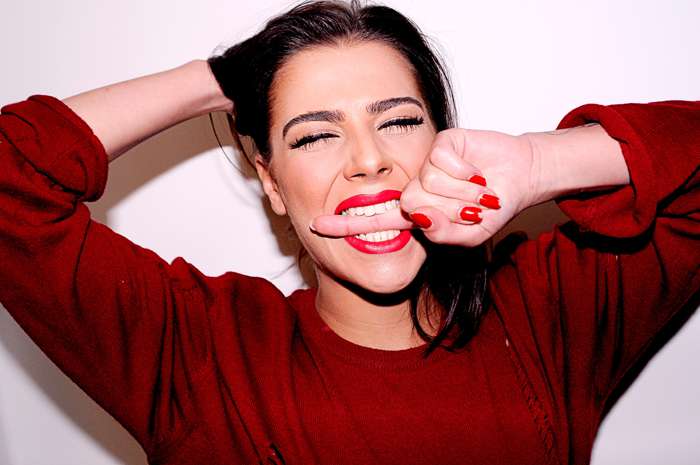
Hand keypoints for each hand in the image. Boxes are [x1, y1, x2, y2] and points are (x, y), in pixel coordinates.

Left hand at [311, 128, 541, 246]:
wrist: (518, 177)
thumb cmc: (491, 209)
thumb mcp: (469, 235)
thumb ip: (443, 234)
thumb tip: (417, 216)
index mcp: (416, 213)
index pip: (376, 222)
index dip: (345, 225)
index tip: (316, 226)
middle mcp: (415, 187)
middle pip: (411, 204)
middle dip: (449, 211)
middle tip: (472, 208)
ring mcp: (424, 164)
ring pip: (426, 184)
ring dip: (461, 194)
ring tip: (477, 190)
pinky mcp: (439, 142)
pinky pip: (441, 162)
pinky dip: (464, 171)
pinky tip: (474, 169)